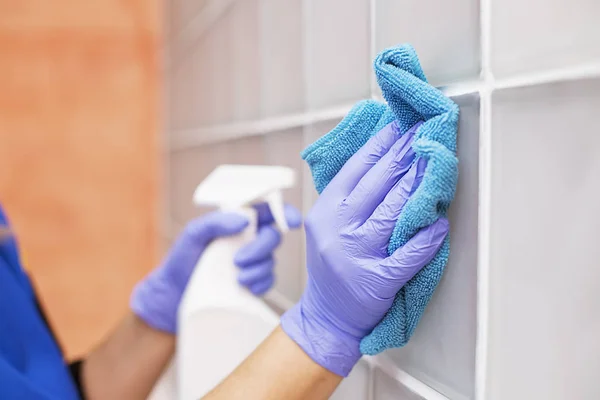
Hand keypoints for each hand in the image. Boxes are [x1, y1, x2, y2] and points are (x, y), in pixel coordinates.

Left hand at [131, 204, 301, 332]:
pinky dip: (261, 284)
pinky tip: (246, 287)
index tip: (290, 222)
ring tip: (236, 278)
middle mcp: (249, 239)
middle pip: (273, 236)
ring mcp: (253, 261)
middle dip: (261, 248)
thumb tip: (244, 220)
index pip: (268, 210)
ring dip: (258, 270)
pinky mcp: (253, 282)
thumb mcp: (193, 234)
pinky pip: (269, 281)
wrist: (174, 295)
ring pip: (271, 260)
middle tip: (239, 261)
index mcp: (239, 221)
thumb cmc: (182, 259)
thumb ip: (216, 222)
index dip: (285, 212)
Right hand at [281, 122, 448, 375]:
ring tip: (435, 164)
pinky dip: (427, 237)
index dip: (380, 145)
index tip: (399, 127)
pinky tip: (440, 222)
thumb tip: (380, 158)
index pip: (356, 169)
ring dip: (419, 186)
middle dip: (404, 154)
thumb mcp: (327, 225)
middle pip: (377, 184)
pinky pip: (409, 254)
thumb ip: (347, 196)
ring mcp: (357, 256)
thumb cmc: (331, 266)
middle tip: (424, 132)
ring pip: (394, 213)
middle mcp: (338, 230)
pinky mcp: (378, 281)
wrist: (328, 315)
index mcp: (325, 212)